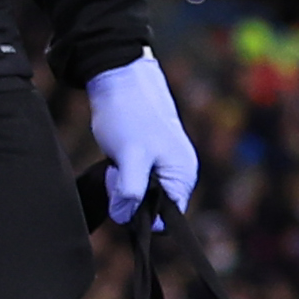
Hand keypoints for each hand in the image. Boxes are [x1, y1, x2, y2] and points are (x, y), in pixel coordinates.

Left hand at [86, 53, 199, 224]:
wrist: (119, 79)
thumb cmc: (129, 115)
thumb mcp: (130, 158)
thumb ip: (131, 191)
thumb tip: (125, 217)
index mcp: (183, 176)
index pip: (166, 219)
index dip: (141, 214)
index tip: (124, 192)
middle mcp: (178, 173)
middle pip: (151, 208)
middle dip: (129, 197)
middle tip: (116, 171)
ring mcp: (163, 165)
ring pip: (139, 193)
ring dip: (122, 184)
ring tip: (116, 159)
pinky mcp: (148, 157)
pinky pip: (134, 179)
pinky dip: (121, 173)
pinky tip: (115, 156)